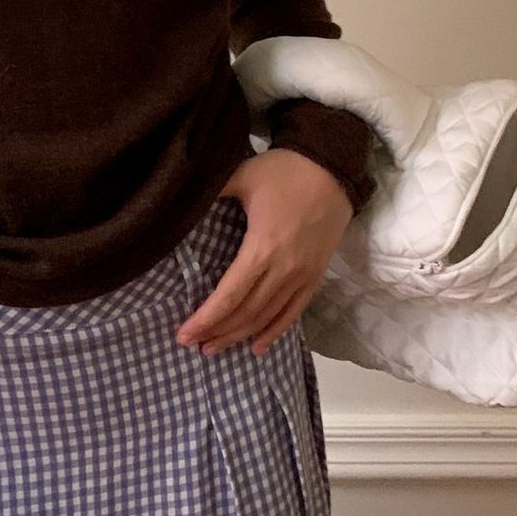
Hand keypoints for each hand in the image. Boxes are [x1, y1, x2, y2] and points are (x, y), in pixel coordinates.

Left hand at [175, 149, 353, 357]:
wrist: (333, 167)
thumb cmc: (284, 171)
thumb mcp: (242, 176)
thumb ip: (212, 193)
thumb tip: (182, 203)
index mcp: (262, 247)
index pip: (230, 295)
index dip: (206, 318)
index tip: (184, 333)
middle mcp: (284, 269)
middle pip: (247, 313)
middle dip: (218, 332)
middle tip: (194, 345)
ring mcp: (303, 276)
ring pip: (268, 317)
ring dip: (241, 336)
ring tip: (215, 348)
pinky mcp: (316, 276)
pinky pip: (294, 313)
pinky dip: (275, 332)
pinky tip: (257, 346)